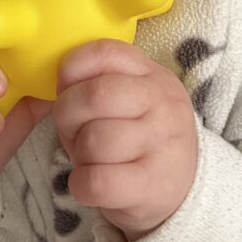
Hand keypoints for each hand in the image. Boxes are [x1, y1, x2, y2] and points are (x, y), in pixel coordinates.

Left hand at [49, 40, 197, 241]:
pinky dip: (80, 184)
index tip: (65, 88)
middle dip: (67, 113)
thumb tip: (59, 86)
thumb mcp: (128, 99)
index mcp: (153, 76)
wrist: (183, 187)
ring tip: (90, 158)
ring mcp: (162, 144)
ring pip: (93, 141)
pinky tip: (89, 182)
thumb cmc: (137, 137)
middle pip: (96, 95)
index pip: (106, 53)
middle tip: (72, 128)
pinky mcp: (153, 185)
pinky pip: (96, 180)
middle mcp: (163, 104)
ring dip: (78, 153)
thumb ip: (97, 83)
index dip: (72, 68)